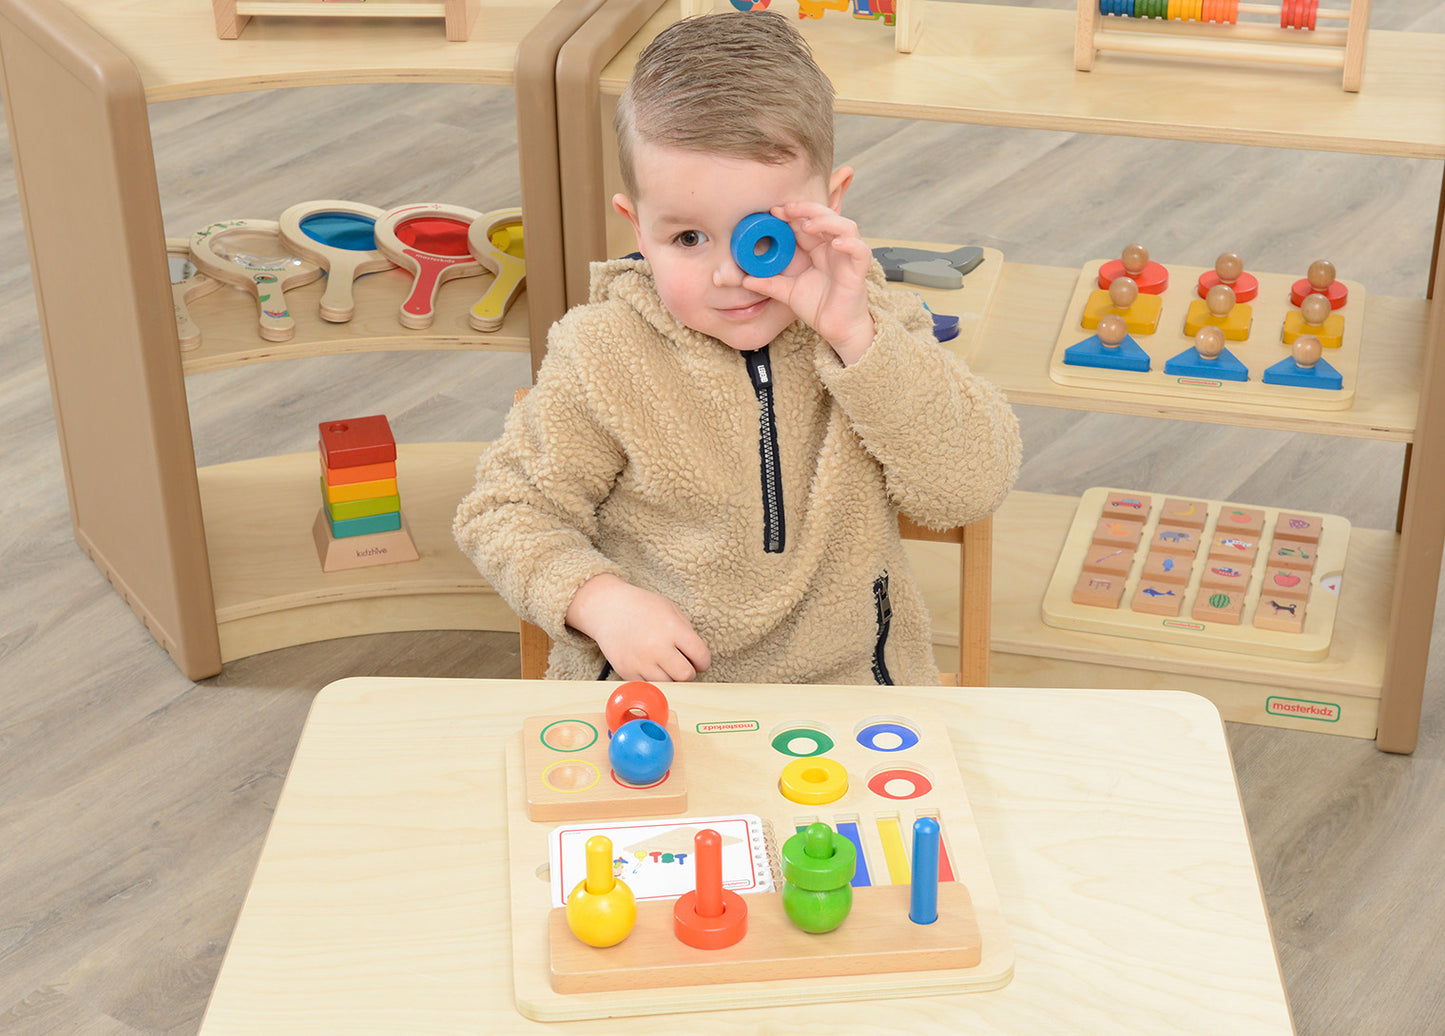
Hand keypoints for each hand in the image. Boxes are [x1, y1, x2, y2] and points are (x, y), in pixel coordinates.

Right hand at [565, 574, 710, 682]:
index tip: (699, 660)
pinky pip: (649, 686)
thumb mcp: (670, 609)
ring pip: (669, 684)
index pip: (701, 656)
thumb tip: (697, 657)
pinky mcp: (627, 671)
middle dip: (688, 671)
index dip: (703, 661)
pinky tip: (651, 667)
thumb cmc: (641, 606)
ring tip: (666, 665)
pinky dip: (654, 680)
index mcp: (672, 629)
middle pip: (686, 675)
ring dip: (671, 678)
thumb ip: (687, 632)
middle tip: (683, 664)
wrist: (607, 608)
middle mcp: (657, 647)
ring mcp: (641, 662)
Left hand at [744, 201, 874, 364]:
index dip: (792, 214)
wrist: (836, 329)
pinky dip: (850, 243)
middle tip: (787, 210)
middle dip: (806, 209)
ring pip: (845, 226)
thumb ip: (768, 284)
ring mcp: (847, 257)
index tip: (774, 211)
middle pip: (825, 216)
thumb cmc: (818, 307)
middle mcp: (832, 248)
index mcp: (817, 249)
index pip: (805, 223)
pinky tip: (836, 243)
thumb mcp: (787, 293)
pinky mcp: (859, 270)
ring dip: (827, 221)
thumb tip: (744, 279)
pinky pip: (861, 250)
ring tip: (807, 225)